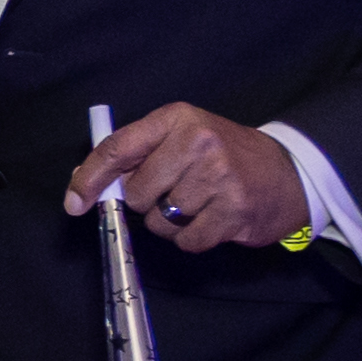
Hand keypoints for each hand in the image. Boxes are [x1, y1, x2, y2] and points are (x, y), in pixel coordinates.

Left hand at [63, 102, 308, 252]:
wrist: (287, 171)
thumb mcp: (181, 137)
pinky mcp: (235, 211)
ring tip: (197, 204)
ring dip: (170, 222)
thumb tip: (82, 183)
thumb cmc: (223, 154)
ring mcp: (219, 178)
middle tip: (174, 190)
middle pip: (137, 194)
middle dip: (147, 201)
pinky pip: (186, 241)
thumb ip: (135, 155)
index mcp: (176, 119)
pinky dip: (191, 238)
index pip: (118, 148)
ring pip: (159, 221)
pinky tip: (210, 220)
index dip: (90, 177)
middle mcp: (197, 143)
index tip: (74, 202)